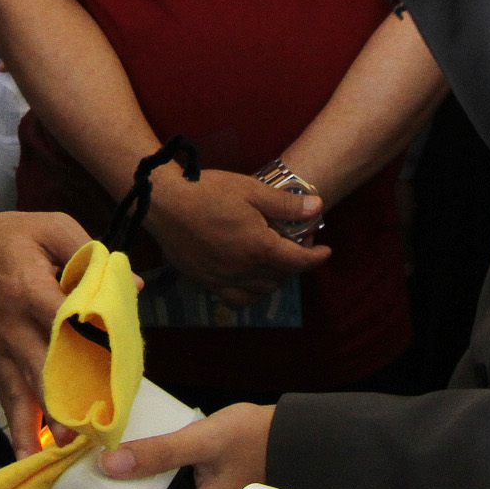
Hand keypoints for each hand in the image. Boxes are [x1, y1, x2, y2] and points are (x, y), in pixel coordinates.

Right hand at [0, 206, 90, 455]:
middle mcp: (12, 323)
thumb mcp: (51, 226)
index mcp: (28, 286)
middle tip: (95, 424)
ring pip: (24, 388)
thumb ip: (90, 253)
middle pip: (42, 364)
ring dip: (44, 420)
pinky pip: (7, 396)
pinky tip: (27, 456)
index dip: (88, 341)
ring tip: (66, 447)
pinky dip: (18, 427)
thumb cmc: (10, 237)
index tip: (115, 365)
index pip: (61, 318)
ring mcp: (0, 346)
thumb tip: (132, 287)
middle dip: (68, 396)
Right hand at [145, 169, 329, 304]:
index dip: (317, 257)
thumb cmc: (208, 191)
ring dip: (275, 279)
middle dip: (296, 263)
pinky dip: (251, 293)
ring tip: (276, 261)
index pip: (299, 262)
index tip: (325, 250)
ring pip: (261, 292)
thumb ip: (286, 204)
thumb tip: (318, 208)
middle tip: (297, 243)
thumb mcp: (252, 190)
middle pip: (281, 277)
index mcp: (259, 248)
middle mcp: (243, 270)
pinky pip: (236, 298)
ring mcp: (223, 279)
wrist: (163, 202)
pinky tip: (250, 278)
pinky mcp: (205, 281)